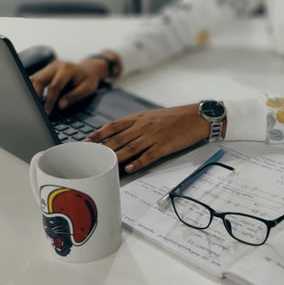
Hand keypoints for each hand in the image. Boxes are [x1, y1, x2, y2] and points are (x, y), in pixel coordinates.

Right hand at [30, 58, 109, 114]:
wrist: (89, 69)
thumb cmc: (89, 79)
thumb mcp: (87, 89)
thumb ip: (74, 96)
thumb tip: (61, 105)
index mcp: (67, 69)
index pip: (55, 86)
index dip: (50, 100)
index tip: (46, 112)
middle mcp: (56, 65)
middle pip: (40, 80)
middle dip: (36, 96)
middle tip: (35, 110)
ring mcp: (49, 66)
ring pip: (34, 78)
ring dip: (32, 92)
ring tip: (33, 105)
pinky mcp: (46, 70)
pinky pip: (36, 78)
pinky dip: (33, 88)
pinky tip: (34, 98)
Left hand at [86, 103, 211, 172]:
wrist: (196, 117)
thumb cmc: (175, 117)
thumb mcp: (152, 116)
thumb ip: (136, 124)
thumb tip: (121, 133)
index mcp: (139, 118)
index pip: (114, 126)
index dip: (99, 134)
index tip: (87, 140)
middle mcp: (144, 126)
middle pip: (119, 138)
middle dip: (103, 148)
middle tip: (90, 156)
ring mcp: (154, 136)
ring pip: (130, 147)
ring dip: (116, 156)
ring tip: (104, 164)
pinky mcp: (164, 146)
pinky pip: (148, 156)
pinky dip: (138, 162)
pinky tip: (129, 168)